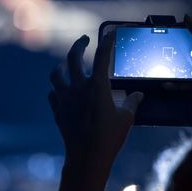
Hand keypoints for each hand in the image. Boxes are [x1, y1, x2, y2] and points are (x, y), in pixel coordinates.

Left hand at [49, 33, 143, 168]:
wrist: (87, 157)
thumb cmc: (109, 137)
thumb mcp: (126, 118)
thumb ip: (132, 102)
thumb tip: (139, 94)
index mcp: (97, 86)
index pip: (103, 56)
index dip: (107, 41)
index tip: (110, 33)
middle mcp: (78, 87)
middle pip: (73, 57)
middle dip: (78, 44)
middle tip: (83, 40)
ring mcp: (65, 98)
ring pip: (55, 74)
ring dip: (61, 66)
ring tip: (66, 64)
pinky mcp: (58, 110)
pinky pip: (52, 94)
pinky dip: (56, 89)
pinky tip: (61, 91)